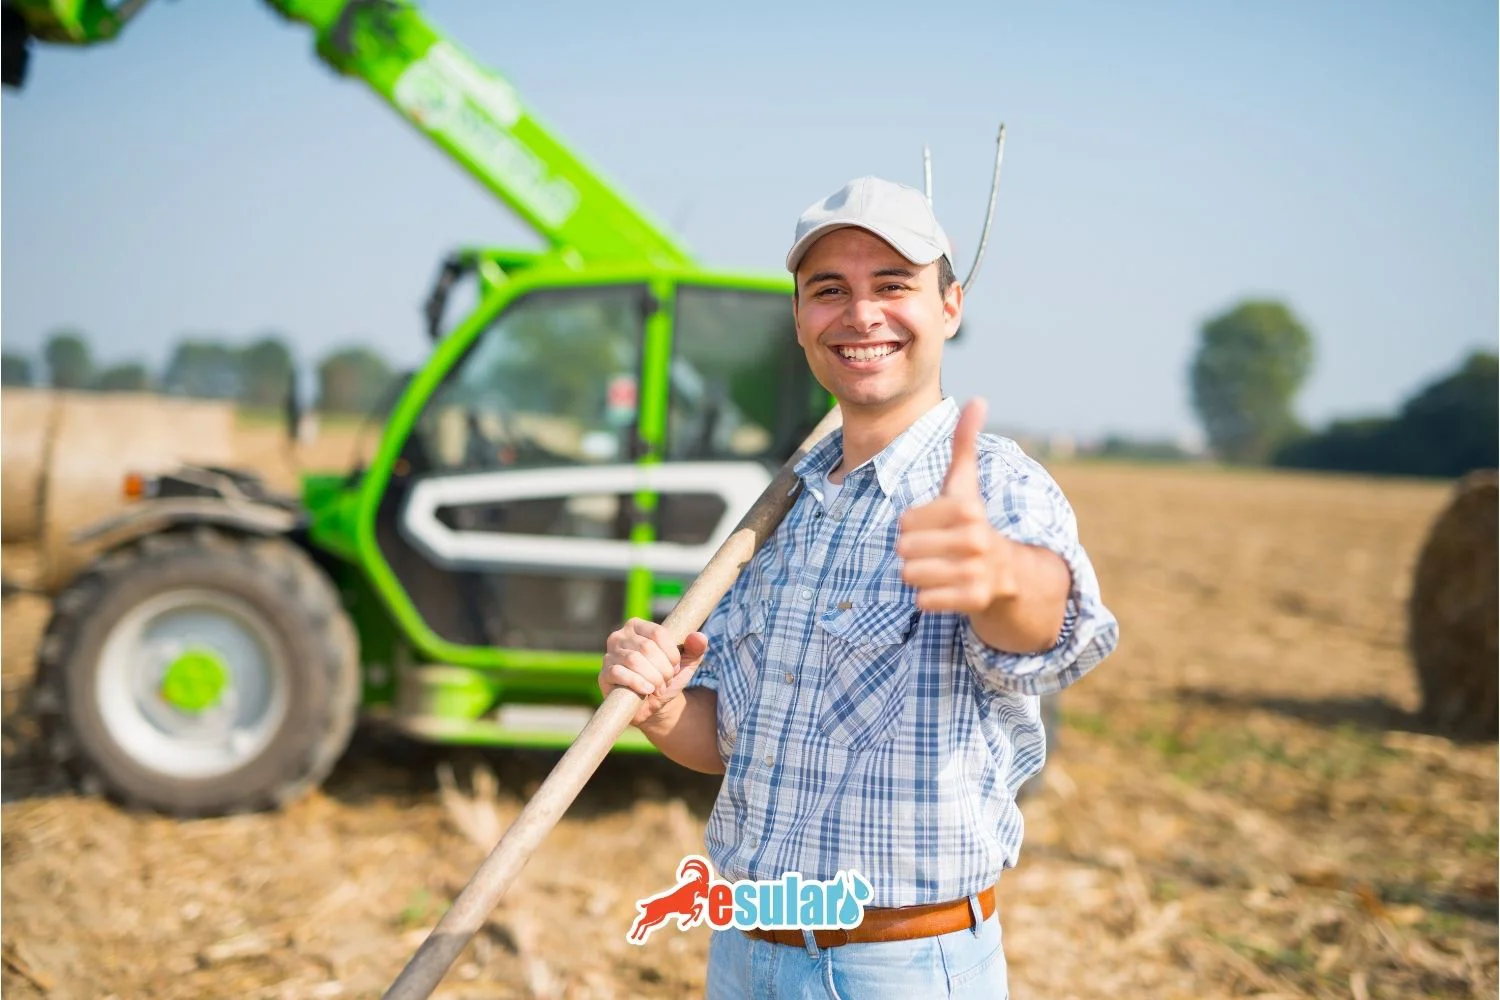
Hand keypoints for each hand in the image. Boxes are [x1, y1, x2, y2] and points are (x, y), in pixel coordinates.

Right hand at [599, 618, 708, 726]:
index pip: (658, 633)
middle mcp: (620, 636)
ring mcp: (609, 655)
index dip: (671, 653)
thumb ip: (695, 647)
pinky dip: (638, 683)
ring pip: (634, 660)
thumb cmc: (667, 677)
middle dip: (663, 668)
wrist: (654, 704)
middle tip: (667, 680)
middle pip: (647, 647)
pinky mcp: (604, 674)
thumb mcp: (686, 662)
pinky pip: (619, 673)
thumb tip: (699, 637)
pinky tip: (647, 690)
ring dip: (653, 677)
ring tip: (658, 687)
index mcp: (638, 626)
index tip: (675, 667)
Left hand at [897, 398, 1015, 612]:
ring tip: (941, 568)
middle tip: (937, 550)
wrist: (1010, 572)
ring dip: (919, 575)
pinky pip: (924, 600)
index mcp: (967, 509)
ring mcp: (977, 570)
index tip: (936, 526)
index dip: (914, 525)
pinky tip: (948, 587)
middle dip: (913, 551)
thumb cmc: (972, 522)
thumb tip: (978, 399)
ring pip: (910, 575)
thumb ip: (964, 443)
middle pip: (904, 549)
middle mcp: (975, 538)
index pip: (905, 521)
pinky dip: (929, 598)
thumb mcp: (965, 483)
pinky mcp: (975, 599)